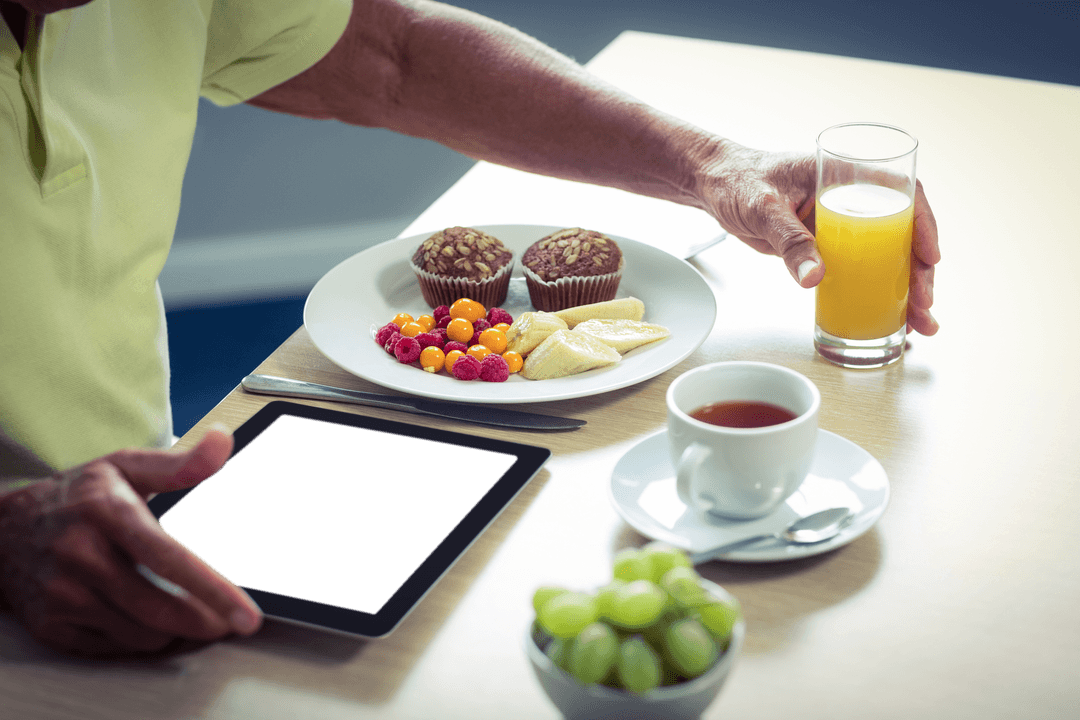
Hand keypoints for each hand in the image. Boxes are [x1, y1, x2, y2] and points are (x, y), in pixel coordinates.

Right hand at [0, 428, 262, 655]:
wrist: (3, 529)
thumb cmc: (78, 496)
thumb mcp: (127, 467)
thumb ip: (182, 463)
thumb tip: (223, 441)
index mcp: (107, 512)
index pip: (168, 558)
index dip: (213, 589)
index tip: (246, 615)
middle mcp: (80, 554)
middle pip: (159, 609)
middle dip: (203, 621)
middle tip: (226, 621)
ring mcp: (61, 594)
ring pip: (142, 635)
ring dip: (173, 630)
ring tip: (183, 611)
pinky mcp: (51, 624)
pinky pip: (114, 647)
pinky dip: (140, 638)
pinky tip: (144, 617)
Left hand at [695, 140, 939, 335]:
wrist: (715, 187)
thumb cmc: (738, 180)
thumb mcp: (763, 207)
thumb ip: (789, 239)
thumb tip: (815, 276)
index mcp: (844, 175)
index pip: (902, 193)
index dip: (923, 224)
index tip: (929, 256)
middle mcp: (851, 200)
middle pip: (902, 234)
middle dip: (919, 271)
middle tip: (924, 303)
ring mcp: (842, 226)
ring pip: (886, 257)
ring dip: (905, 290)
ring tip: (920, 323)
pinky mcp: (827, 248)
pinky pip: (859, 271)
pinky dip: (876, 294)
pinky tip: (892, 318)